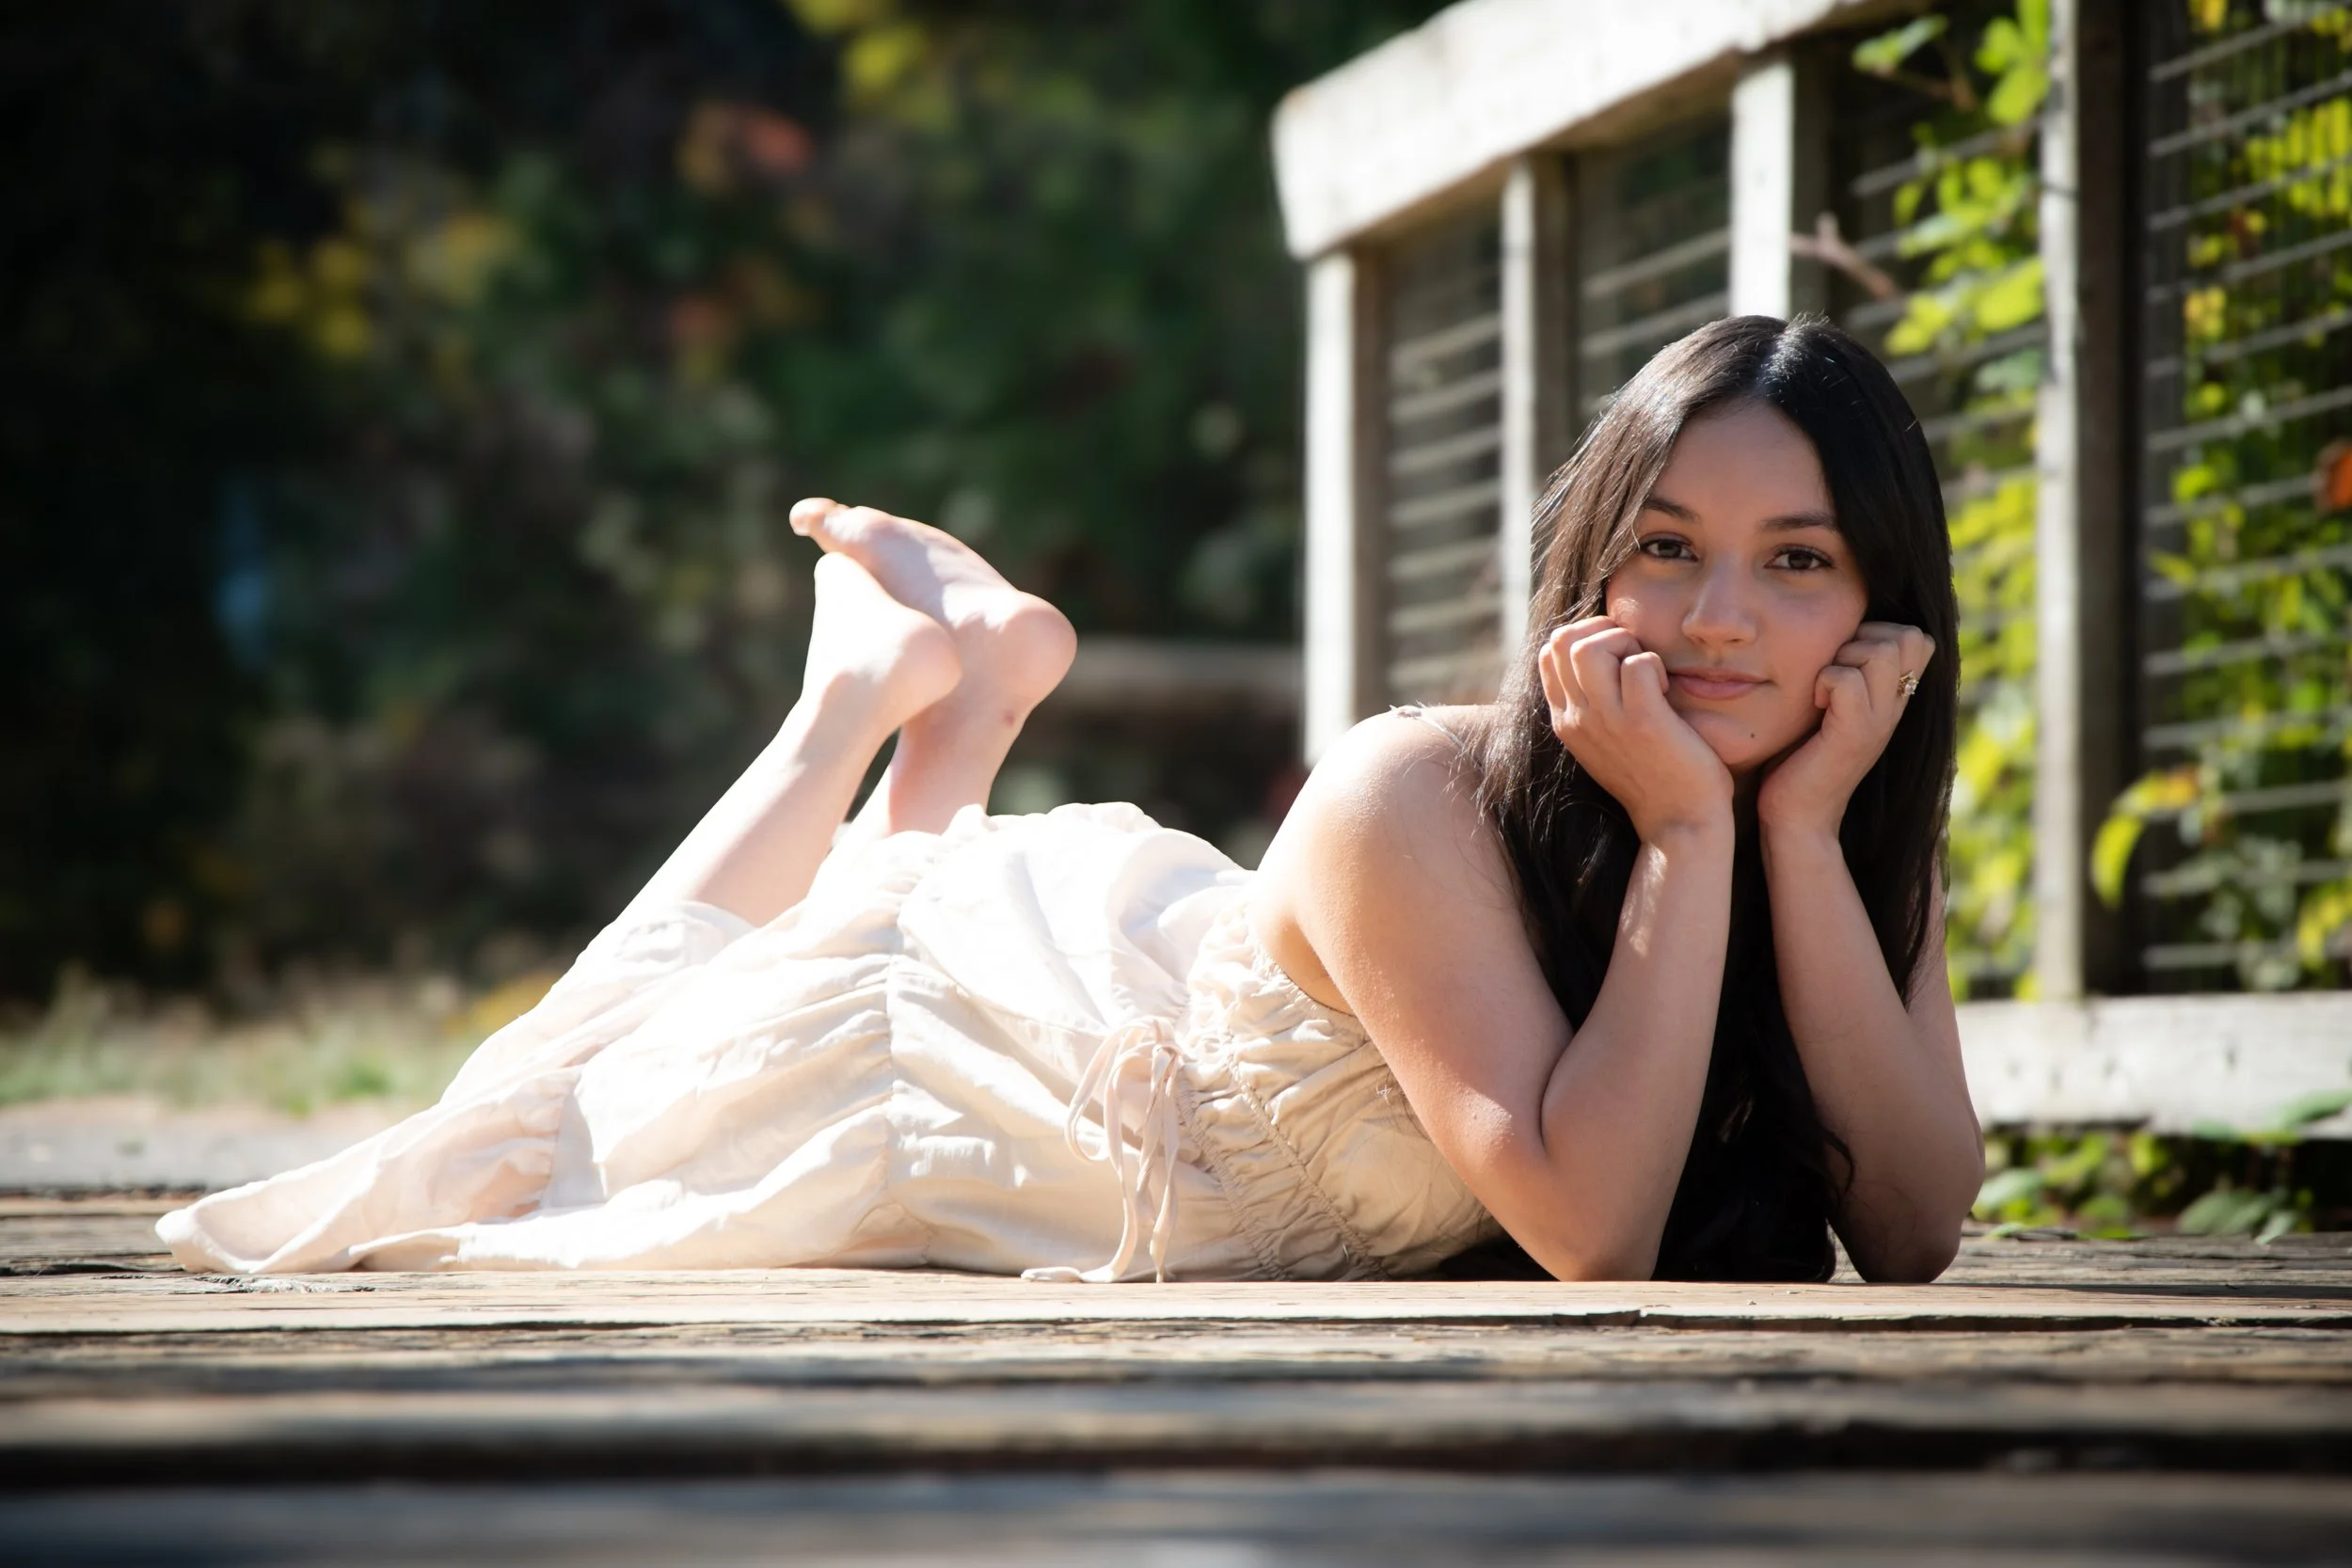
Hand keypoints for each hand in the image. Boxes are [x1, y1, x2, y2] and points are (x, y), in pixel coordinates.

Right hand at [1539, 616, 1733, 843]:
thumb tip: (1602, 655)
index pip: (1550, 652)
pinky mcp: (1642, 722)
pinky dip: (1655, 664)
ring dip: (1625, 644)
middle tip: (1633, 658)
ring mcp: (1606, 721)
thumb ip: (1594, 704)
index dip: (1586, 638)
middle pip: (1563, 640)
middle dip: (1603, 633)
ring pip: (1591, 647)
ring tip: (1646, 671)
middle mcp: (1577, 719)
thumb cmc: (1653, 778)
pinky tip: (1665, 691)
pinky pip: (1638, 665)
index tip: (1617, 660)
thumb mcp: (1606, 741)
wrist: (1678, 825)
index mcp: (1565, 721)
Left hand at [1757, 621, 1934, 838]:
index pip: (1918, 638)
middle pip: (1907, 636)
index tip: (1846, 661)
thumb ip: (1847, 675)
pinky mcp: (1854, 734)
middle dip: (1863, 639)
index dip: (1880, 632)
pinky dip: (1823, 681)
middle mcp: (1896, 708)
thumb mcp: (1832, 708)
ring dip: (1842, 659)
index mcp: (1894, 699)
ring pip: (1880, 651)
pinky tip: (1815, 706)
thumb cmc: (1801, 758)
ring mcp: (1880, 721)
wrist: (1798, 816)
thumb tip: (1841, 633)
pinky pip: (1845, 679)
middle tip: (1834, 671)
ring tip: (1823, 692)